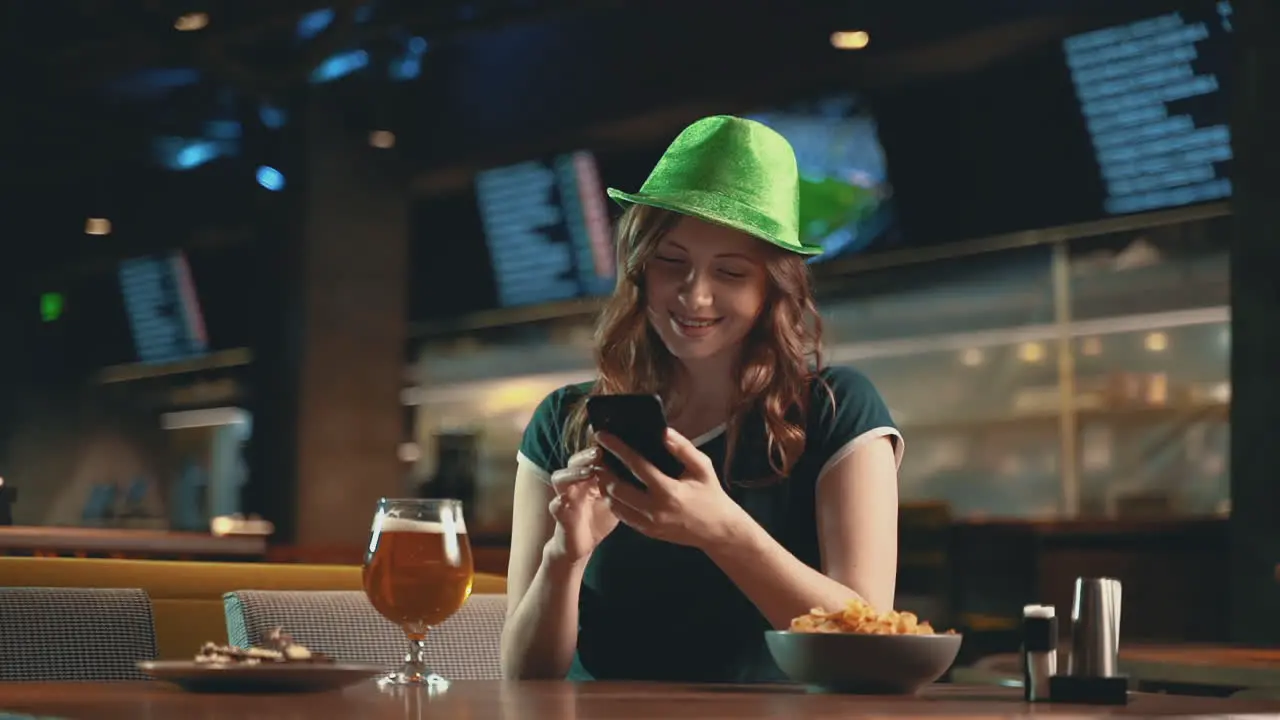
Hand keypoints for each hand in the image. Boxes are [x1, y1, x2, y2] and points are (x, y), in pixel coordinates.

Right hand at [545, 446, 619, 563]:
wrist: (581, 545)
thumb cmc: (599, 519)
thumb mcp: (613, 500)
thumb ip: (620, 485)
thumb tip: (642, 469)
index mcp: (588, 478)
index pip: (590, 457)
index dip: (597, 448)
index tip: (610, 440)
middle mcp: (574, 483)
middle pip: (574, 462)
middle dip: (585, 456)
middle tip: (598, 452)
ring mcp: (564, 498)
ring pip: (559, 478)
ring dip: (572, 473)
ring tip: (588, 472)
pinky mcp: (560, 516)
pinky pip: (555, 507)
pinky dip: (558, 503)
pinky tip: (563, 500)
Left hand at [595, 428, 751, 550]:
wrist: (718, 530)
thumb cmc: (711, 495)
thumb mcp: (703, 467)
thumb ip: (683, 448)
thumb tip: (663, 431)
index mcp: (669, 490)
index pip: (636, 465)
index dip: (617, 448)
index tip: (603, 436)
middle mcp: (655, 509)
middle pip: (617, 487)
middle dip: (603, 469)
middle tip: (598, 456)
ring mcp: (649, 523)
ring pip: (615, 504)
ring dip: (605, 486)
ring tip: (603, 471)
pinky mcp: (648, 532)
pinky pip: (622, 516)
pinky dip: (614, 501)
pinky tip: (614, 489)